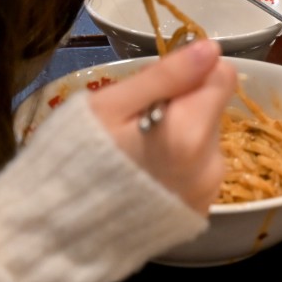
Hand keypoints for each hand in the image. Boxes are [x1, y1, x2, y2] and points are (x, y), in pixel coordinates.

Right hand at [88, 39, 236, 213]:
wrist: (58, 233)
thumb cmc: (74, 160)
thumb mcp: (109, 107)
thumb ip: (166, 76)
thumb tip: (212, 48)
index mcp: (188, 132)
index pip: (222, 77)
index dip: (192, 73)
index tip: (159, 86)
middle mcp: (210, 163)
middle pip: (213, 110)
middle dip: (182, 107)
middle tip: (135, 124)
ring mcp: (208, 190)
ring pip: (207, 140)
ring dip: (182, 136)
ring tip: (137, 152)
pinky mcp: (201, 209)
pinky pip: (201, 169)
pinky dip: (180, 164)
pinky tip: (146, 175)